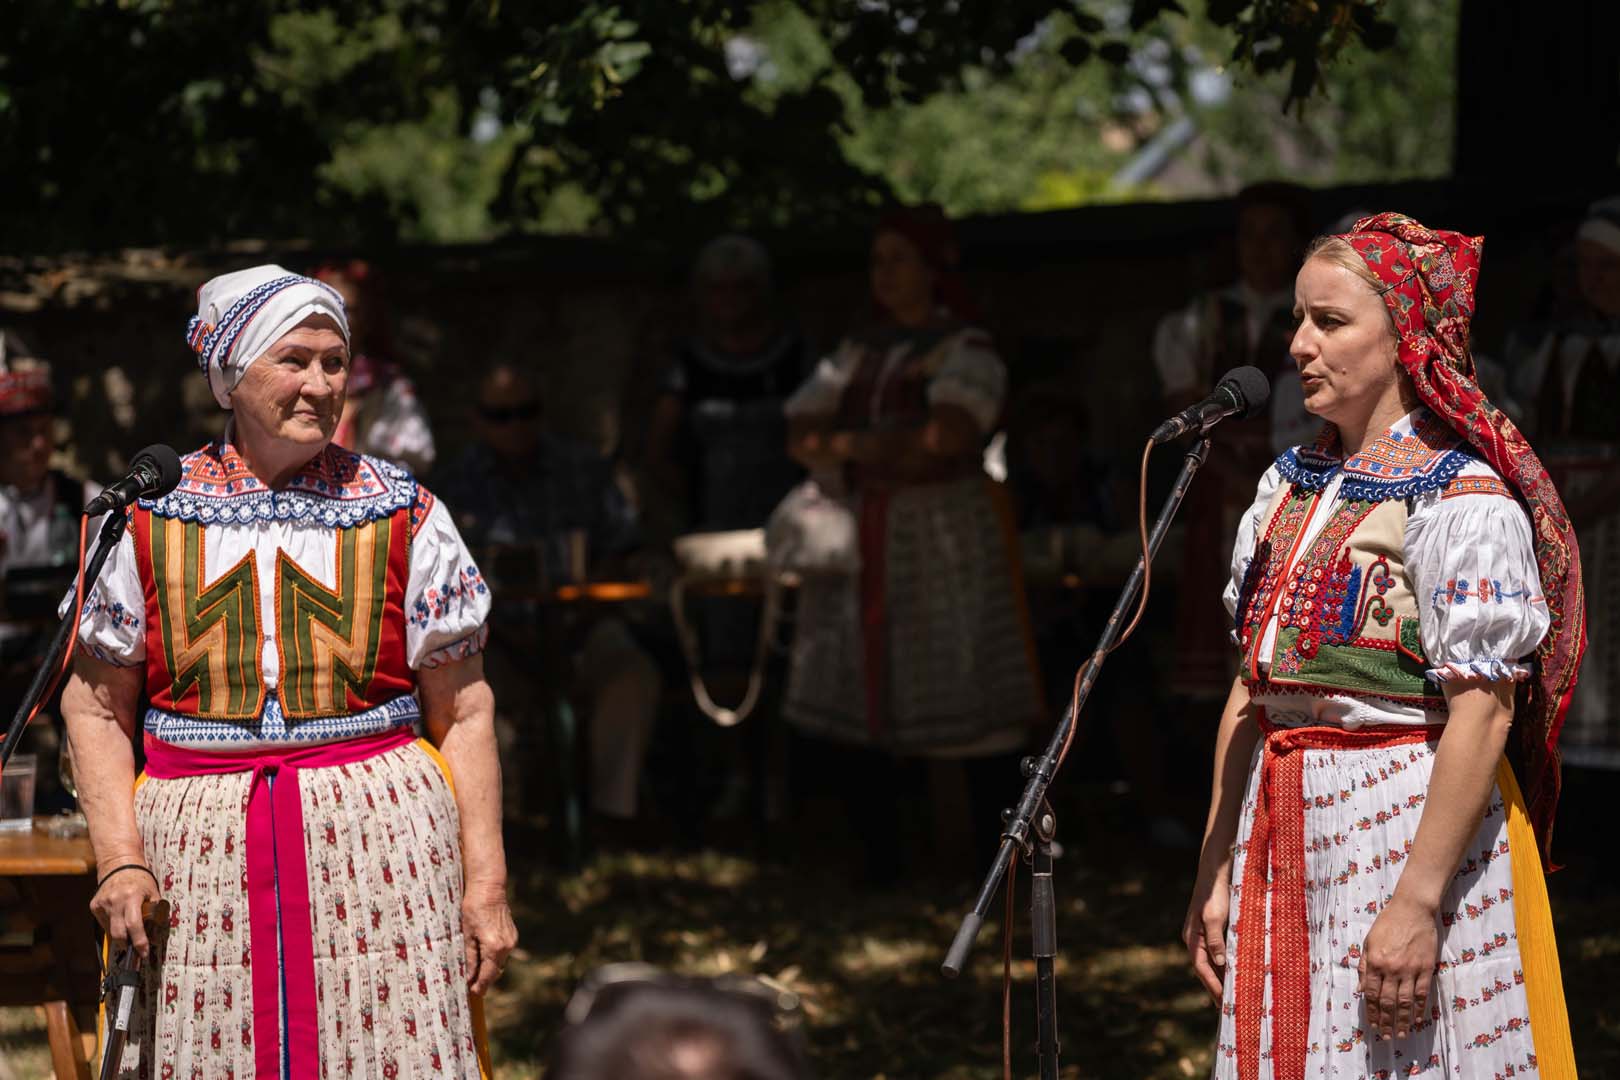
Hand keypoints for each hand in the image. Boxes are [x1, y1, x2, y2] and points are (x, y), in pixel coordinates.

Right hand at [91, 863, 160, 960]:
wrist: (119, 864)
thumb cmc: (140, 878)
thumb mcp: (152, 892)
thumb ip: (154, 910)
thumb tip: (156, 931)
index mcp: (132, 897)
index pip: (134, 925)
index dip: (140, 942)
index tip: (144, 952)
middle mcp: (115, 901)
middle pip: (118, 933)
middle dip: (127, 945)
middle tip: (134, 951)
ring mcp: (103, 904)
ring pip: (110, 930)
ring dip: (120, 936)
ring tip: (128, 935)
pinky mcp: (95, 906)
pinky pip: (104, 923)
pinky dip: (112, 925)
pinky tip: (119, 919)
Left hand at [462, 883, 517, 994]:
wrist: (489, 888)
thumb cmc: (473, 908)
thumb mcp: (466, 934)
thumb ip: (470, 958)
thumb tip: (469, 976)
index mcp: (494, 947)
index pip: (488, 974)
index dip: (480, 986)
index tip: (473, 994)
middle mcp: (507, 946)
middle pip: (496, 971)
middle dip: (485, 979)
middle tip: (472, 986)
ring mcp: (512, 940)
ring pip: (500, 962)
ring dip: (489, 969)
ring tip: (475, 972)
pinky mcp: (512, 935)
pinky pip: (503, 953)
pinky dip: (494, 958)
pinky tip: (483, 957)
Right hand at [1182, 869, 1230, 1001]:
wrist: (1215, 871)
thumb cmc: (1214, 894)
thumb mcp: (1214, 917)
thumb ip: (1216, 940)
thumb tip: (1220, 963)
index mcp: (1192, 938)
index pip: (1201, 968)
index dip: (1212, 986)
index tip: (1222, 1004)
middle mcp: (1195, 938)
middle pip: (1205, 968)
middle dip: (1216, 986)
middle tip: (1229, 1007)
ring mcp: (1202, 933)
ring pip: (1212, 961)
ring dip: (1222, 977)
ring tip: (1234, 994)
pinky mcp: (1212, 928)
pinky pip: (1218, 951)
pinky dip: (1226, 963)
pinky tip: (1236, 970)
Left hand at [1359, 892, 1438, 1039]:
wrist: (1412, 909)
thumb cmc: (1387, 924)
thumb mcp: (1368, 942)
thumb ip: (1364, 967)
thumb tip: (1361, 990)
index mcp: (1375, 962)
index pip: (1372, 993)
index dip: (1372, 1011)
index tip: (1372, 1025)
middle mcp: (1392, 969)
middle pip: (1388, 1002)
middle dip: (1385, 1021)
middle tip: (1385, 1037)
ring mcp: (1410, 969)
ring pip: (1405, 1001)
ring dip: (1402, 1020)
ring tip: (1400, 1034)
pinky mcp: (1426, 968)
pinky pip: (1423, 993)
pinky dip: (1419, 1008)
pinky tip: (1416, 1019)